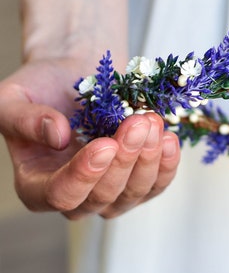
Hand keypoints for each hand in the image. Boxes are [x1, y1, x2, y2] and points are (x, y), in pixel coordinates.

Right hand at [0, 58, 179, 218]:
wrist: (75, 75)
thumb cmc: (40, 87)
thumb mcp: (13, 98)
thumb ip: (24, 119)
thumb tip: (57, 137)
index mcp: (36, 186)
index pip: (61, 195)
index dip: (85, 175)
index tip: (105, 145)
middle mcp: (76, 197)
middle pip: (103, 196)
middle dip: (125, 159)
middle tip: (138, 123)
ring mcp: (111, 192)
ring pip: (134, 193)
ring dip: (149, 159)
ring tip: (152, 123)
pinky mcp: (139, 181)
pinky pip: (157, 183)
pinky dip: (167, 164)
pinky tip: (169, 138)